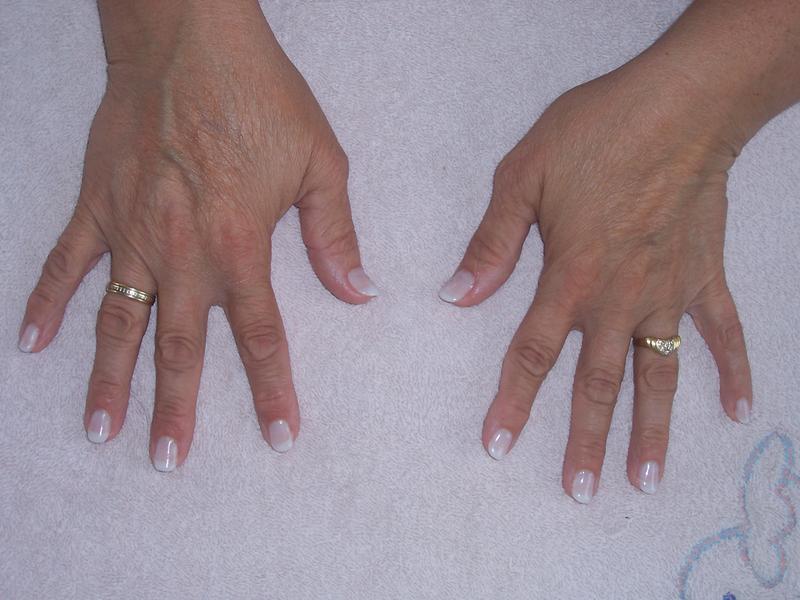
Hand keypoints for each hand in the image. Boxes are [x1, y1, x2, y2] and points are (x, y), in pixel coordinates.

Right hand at [17, 2, 377, 469]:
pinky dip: (47, 305)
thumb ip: (334, 234)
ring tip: (102, 429)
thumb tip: (359, 291)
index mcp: (239, 244)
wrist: (191, 39)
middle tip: (168, 461)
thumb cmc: (260, 96)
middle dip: (176, 409)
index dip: (272, 391)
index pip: (260, 336)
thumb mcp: (320, 162)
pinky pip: (64, 264)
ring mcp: (130, 231)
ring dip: (108, 379)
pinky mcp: (95, 205)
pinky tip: (33, 345)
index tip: (278, 436)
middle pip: (180, 347)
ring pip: (117, 321)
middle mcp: (181, 250)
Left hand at [439, 64, 751, 501]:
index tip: (497, 446)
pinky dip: (733, 371)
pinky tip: (739, 410)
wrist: (680, 104)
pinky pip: (723, 333)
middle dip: (584, 441)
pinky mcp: (705, 277)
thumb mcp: (523, 176)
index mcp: (570, 277)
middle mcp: (619, 299)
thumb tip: (455, 294)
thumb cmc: (598, 132)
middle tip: (579, 492)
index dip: (512, 403)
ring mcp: (668, 294)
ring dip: (651, 432)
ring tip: (644, 480)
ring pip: (658, 377)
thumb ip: (492, 241)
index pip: (533, 354)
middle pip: (597, 384)